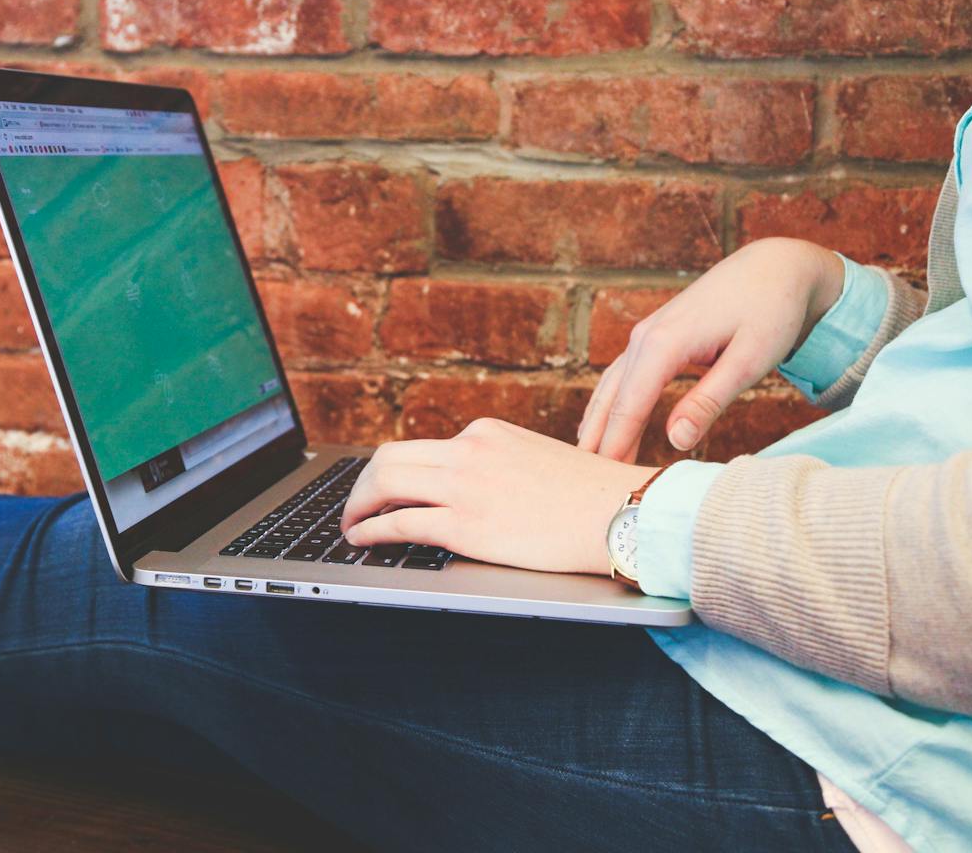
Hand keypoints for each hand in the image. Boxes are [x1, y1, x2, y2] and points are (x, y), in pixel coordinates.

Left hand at [340, 418, 651, 574]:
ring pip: (384, 484)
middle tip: (354, 506)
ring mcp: (464, 485)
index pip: (421, 448)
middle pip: (389, 458)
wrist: (621, 514)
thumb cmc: (587, 498)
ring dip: (357, 506)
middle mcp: (468, 450)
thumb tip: (467, 489)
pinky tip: (362, 539)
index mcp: (485, 433)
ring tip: (351, 526)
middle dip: (363, 485)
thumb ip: (495, 466)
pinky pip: (398, 523)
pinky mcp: (465, 524)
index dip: (393, 472)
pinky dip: (371, 530)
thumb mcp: (532, 460)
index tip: (382, 489)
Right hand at [576, 238, 843, 463]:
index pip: (630, 404)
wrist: (775, 267)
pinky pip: (623, 375)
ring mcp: (647, 334)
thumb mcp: (748, 360)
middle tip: (583, 484)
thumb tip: (675, 441)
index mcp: (665, 343)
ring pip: (611, 385)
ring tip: (586, 461)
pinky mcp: (656, 335)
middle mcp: (646, 337)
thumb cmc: (770, 312)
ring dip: (599, 422)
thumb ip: (709, 401)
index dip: (615, 443)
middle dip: (598, 439)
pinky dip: (611, 403)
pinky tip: (604, 423)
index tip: (602, 480)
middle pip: (612, 397)